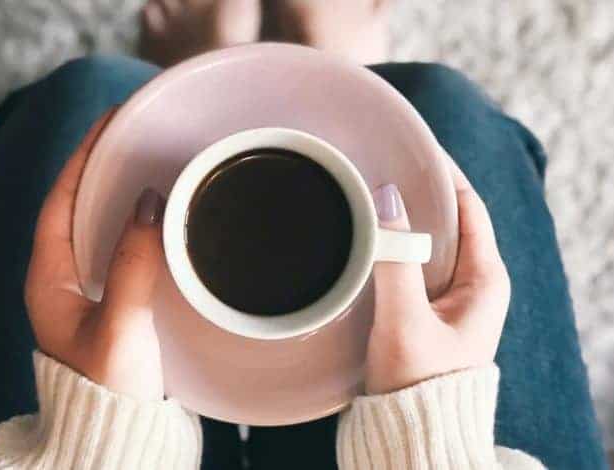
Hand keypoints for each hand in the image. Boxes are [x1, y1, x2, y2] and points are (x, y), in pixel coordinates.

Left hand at [25, 110, 166, 401]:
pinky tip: (164, 220)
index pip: (59, 201)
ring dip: (123, 195)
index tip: (110, 122)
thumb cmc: (110, 389)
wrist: (118, 439)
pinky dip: (140, 227)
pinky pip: (122, 250)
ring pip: (101, 228)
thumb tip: (151, 203)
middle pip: (78, 208)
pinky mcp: (115, 305)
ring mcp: (89, 294)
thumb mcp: (121, 326)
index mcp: (49, 282)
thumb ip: (134, 264)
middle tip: (136, 135)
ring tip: (153, 163)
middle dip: (103, 168)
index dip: (82, 158)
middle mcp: (63, 282)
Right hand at [365, 158, 509, 393]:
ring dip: (403, 218)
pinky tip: (369, 238)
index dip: (445, 173)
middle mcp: (472, 283)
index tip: (415, 146)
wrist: (412, 432)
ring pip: (427, 241)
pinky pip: (411, 263)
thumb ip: (396, 262)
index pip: (469, 207)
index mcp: (485, 280)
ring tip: (371, 192)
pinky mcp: (424, 310)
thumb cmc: (418, 383)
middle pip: (448, 220)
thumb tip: (387, 201)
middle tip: (382, 165)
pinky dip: (393, 245)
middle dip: (419, 191)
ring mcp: (448, 297)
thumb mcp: (406, 321)